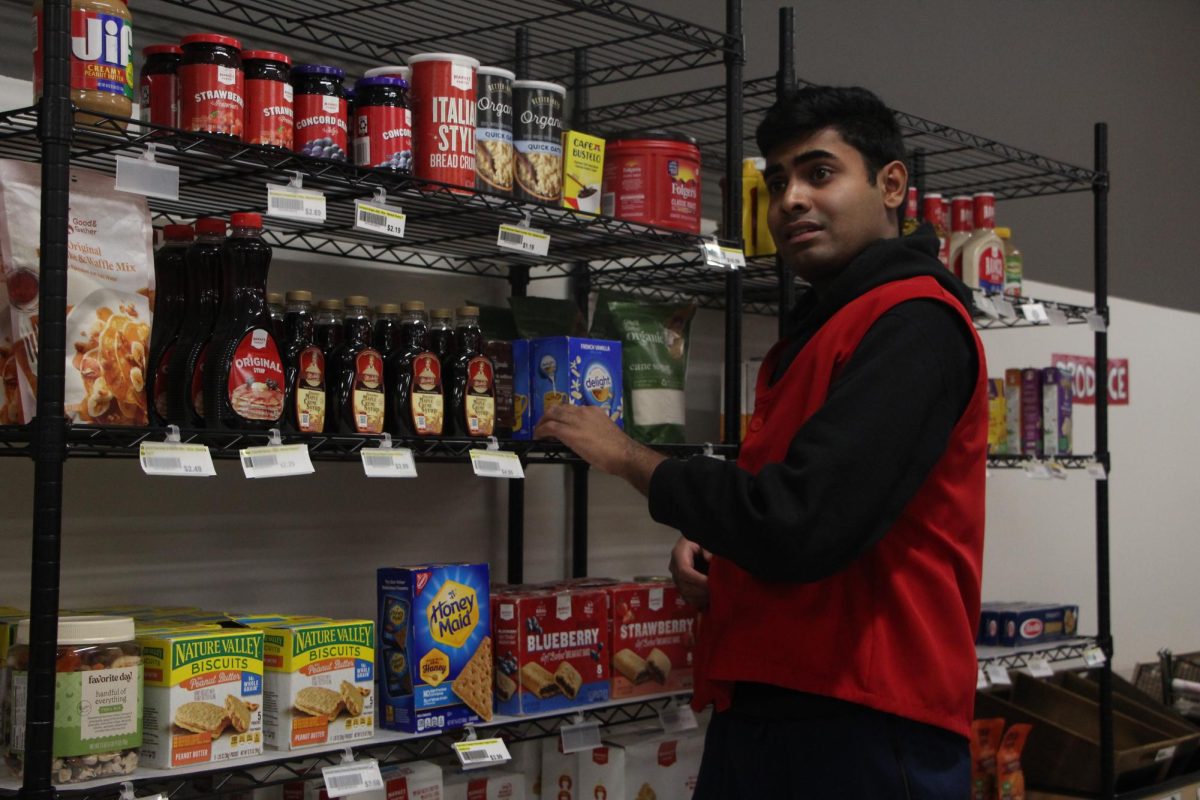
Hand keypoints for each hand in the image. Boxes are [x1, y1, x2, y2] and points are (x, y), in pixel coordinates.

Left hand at [534, 404, 664, 494]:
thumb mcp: (603, 431)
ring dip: (542, 422)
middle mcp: (583, 411)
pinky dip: (541, 430)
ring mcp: (575, 420)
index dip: (561, 414)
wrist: (622, 453)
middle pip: (558, 407)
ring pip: (552, 414)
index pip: (571, 408)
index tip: (558, 422)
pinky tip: (538, 436)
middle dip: (548, 415)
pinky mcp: (569, 431)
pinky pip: (550, 427)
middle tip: (543, 425)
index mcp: (593, 411)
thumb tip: (582, 436)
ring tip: (539, 430)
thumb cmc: (617, 448)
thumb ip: (591, 429)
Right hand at [669, 537, 710, 609]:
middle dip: (701, 591)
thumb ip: (707, 549)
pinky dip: (699, 602)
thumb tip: (710, 559)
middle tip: (716, 592)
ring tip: (714, 596)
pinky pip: (687, 598)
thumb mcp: (703, 541)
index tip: (711, 583)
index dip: (697, 579)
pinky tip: (709, 600)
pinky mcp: (680, 586)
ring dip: (700, 598)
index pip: (684, 571)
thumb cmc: (699, 541)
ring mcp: (676, 578)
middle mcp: (674, 567)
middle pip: (684, 585)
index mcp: (678, 554)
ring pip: (685, 594)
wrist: (693, 544)